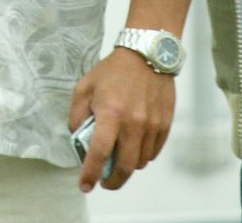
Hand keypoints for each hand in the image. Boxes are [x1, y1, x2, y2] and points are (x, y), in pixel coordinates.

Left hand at [67, 47, 174, 192]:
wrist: (147, 54)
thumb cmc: (113, 71)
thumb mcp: (84, 88)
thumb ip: (77, 116)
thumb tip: (79, 140)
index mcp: (110, 114)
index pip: (99, 153)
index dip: (90, 174)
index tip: (85, 186)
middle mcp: (133, 123)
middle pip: (124, 167)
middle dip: (112, 182)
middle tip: (104, 182)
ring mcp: (152, 125)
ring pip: (140, 162)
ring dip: (127, 167)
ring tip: (118, 158)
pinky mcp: (164, 124)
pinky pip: (153, 152)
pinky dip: (142, 156)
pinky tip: (133, 147)